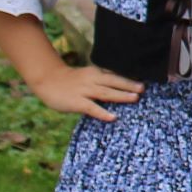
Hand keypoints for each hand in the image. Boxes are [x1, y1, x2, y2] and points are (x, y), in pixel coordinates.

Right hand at [27, 62, 142, 121]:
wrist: (47, 80)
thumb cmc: (70, 81)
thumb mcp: (88, 77)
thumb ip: (102, 81)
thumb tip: (121, 89)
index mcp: (96, 73)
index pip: (115, 75)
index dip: (129, 78)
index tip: (145, 80)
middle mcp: (92, 80)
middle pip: (114, 82)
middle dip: (129, 85)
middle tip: (143, 88)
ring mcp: (84, 91)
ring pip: (106, 93)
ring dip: (121, 95)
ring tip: (135, 98)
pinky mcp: (77, 102)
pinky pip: (92, 108)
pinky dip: (103, 112)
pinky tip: (113, 117)